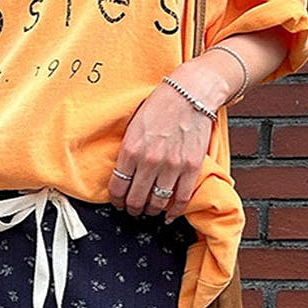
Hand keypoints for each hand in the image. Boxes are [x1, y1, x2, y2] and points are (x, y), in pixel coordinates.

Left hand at [108, 79, 213, 224]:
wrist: (190, 92)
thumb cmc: (161, 105)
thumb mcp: (134, 125)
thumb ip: (128, 151)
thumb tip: (122, 174)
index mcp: (131, 149)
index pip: (117, 187)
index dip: (116, 200)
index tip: (119, 202)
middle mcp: (150, 160)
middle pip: (135, 199)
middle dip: (132, 209)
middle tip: (133, 209)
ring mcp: (172, 166)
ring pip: (157, 203)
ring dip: (151, 210)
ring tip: (149, 209)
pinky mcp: (191, 168)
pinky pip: (181, 199)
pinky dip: (174, 212)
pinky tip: (168, 215)